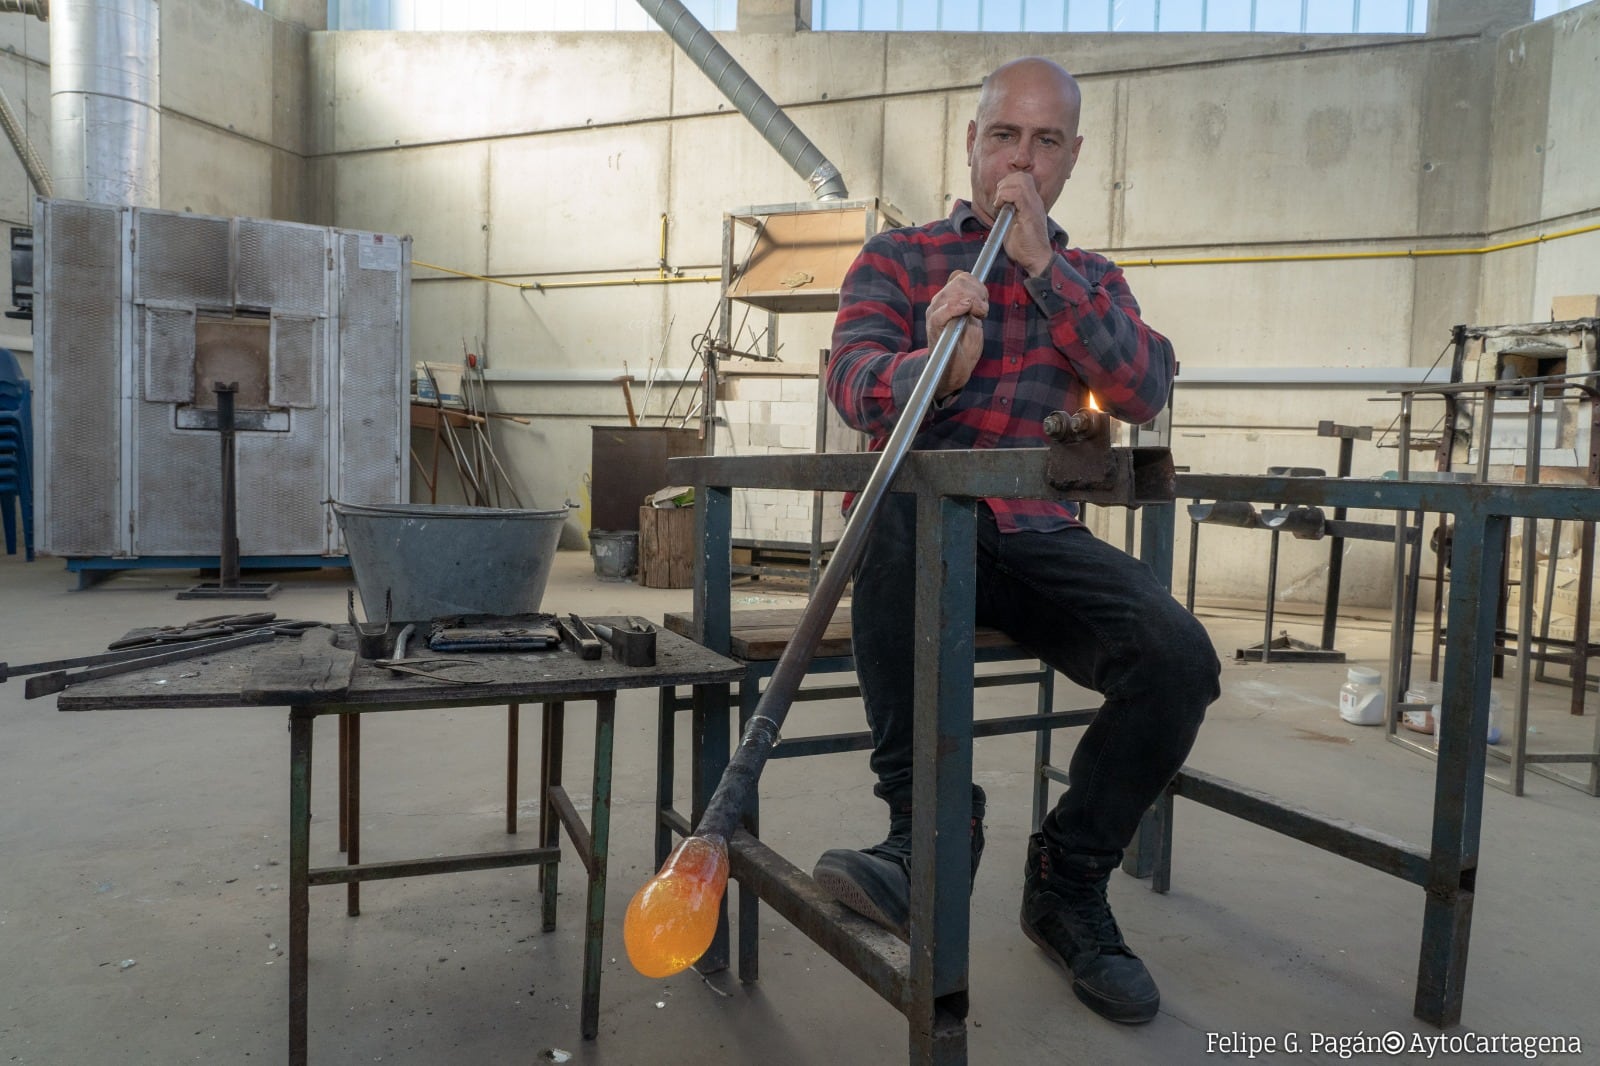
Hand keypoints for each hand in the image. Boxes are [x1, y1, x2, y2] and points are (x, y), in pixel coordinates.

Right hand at [927, 271, 988, 397]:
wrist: (955, 368)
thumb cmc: (964, 344)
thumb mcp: (973, 318)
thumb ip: (974, 300)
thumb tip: (976, 285)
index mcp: (947, 299)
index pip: (960, 277)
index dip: (976, 284)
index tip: (984, 300)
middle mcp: (938, 303)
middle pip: (960, 282)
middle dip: (978, 293)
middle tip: (983, 311)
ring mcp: (934, 314)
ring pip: (954, 293)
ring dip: (973, 302)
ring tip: (978, 316)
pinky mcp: (934, 327)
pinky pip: (942, 312)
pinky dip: (955, 307)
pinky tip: (966, 308)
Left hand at [993, 172, 1055, 276]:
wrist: (1035, 258)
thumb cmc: (1024, 245)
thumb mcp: (1012, 223)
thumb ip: (1007, 211)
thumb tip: (997, 203)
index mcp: (1031, 201)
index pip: (1022, 178)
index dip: (1007, 182)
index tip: (999, 198)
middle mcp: (1035, 200)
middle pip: (1021, 175)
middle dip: (1004, 183)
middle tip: (998, 200)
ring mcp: (1034, 205)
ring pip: (1020, 180)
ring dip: (1003, 190)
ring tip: (999, 204)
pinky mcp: (1030, 213)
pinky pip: (1018, 193)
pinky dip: (1005, 197)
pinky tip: (1000, 208)